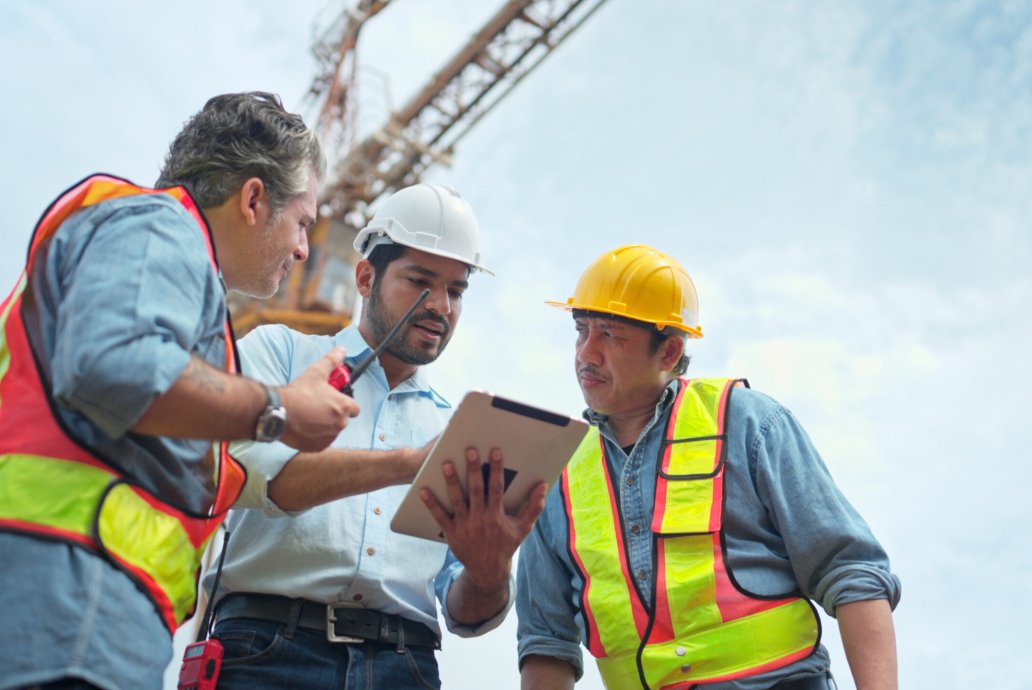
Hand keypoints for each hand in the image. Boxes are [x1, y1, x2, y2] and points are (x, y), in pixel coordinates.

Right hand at [278, 346, 359, 450]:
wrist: (278, 412)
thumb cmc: (299, 392)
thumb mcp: (316, 372)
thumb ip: (332, 361)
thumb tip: (342, 350)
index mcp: (344, 407)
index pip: (355, 408)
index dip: (345, 402)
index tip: (334, 399)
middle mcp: (340, 424)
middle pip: (343, 419)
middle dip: (333, 413)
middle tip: (317, 405)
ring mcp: (329, 437)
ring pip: (332, 430)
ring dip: (325, 424)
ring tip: (308, 415)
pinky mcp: (318, 447)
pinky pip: (321, 440)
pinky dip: (315, 435)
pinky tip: (304, 426)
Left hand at [421, 447, 546, 590]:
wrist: (487, 569)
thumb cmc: (506, 544)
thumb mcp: (523, 528)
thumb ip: (534, 507)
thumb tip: (543, 486)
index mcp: (496, 515)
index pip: (497, 488)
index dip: (496, 469)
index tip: (495, 452)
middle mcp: (480, 518)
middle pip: (476, 490)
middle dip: (473, 470)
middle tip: (469, 451)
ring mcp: (464, 525)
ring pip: (457, 500)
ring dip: (451, 482)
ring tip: (446, 464)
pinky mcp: (451, 532)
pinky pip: (440, 516)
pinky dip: (431, 504)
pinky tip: (423, 490)